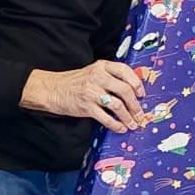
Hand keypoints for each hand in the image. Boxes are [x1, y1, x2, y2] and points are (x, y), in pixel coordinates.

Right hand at [20, 61, 146, 132]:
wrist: (52, 89)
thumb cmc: (73, 82)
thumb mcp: (92, 72)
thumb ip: (109, 76)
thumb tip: (131, 89)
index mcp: (101, 66)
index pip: (125, 70)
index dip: (137, 83)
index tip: (142, 93)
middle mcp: (98, 77)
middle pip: (125, 90)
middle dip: (135, 105)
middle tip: (140, 113)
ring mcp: (92, 92)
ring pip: (118, 105)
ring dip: (128, 117)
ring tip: (133, 124)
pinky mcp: (86, 107)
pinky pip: (106, 117)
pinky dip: (116, 124)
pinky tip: (120, 128)